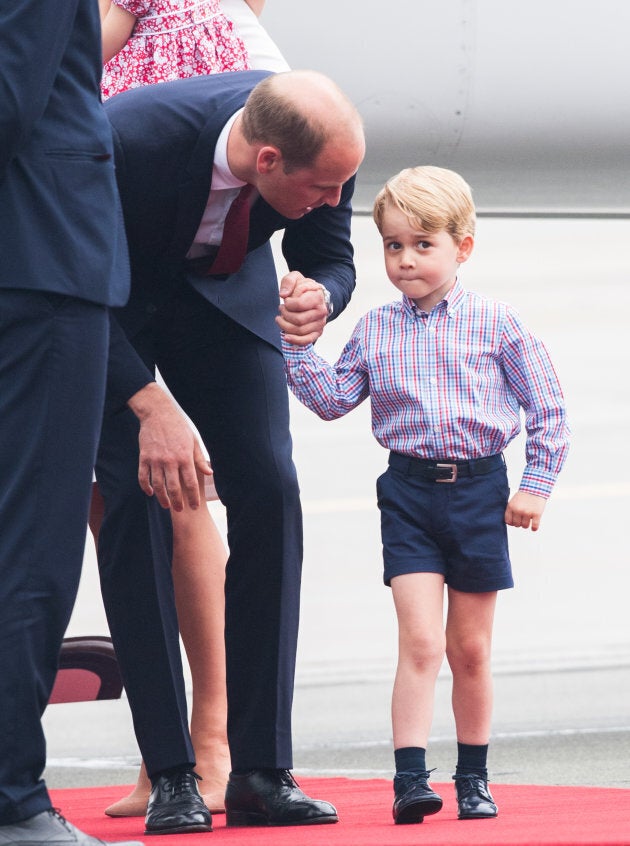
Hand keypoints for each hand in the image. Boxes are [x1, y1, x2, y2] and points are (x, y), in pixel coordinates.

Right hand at [127, 383, 210, 510]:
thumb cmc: (179, 427)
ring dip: (162, 498)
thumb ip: (200, 459)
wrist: (158, 413)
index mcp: (185, 457)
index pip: (191, 483)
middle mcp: (170, 460)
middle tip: (180, 510)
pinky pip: (143, 477)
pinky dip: (146, 487)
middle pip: (174, 488)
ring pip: (158, 485)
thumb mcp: (194, 441)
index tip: (194, 506)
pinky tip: (150, 493)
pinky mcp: (144, 457)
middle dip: (178, 502)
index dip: (193, 497)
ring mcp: (156, 460)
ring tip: (166, 506)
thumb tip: (210, 473)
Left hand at [276, 271, 328, 345]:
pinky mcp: (317, 332)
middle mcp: (321, 312)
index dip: (288, 304)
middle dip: (285, 315)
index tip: (286, 301)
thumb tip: (283, 295)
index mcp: (317, 297)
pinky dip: (295, 340)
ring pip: (299, 330)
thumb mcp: (296, 278)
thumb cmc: (304, 288)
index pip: (299, 305)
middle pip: (298, 320)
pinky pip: (307, 340)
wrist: (315, 296)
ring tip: (280, 318)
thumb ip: (288, 282)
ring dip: (285, 325)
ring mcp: (320, 323)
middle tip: (281, 308)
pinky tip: (286, 336)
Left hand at [504, 490, 545, 530]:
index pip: (508, 521)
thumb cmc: (524, 495)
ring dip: (526, 525)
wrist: (535, 487)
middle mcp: (518, 510)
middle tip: (523, 519)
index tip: (515, 521)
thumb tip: (510, 523)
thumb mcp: (513, 501)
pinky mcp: (537, 514)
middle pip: (516, 525)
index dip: (512, 522)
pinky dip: (534, 528)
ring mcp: (527, 512)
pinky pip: (534, 526)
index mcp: (511, 507)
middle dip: (519, 523)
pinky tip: (533, 527)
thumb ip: (511, 510)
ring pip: (525, 526)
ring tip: (528, 520)